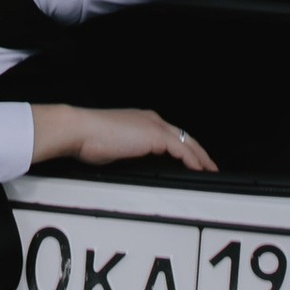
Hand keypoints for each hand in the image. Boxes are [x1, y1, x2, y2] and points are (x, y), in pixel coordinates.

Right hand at [31, 105, 219, 174]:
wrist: (80, 130)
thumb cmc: (88, 139)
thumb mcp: (113, 147)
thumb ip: (127, 152)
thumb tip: (134, 165)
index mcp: (141, 120)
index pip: (169, 133)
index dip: (182, 146)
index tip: (189, 159)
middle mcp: (150, 119)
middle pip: (183, 135)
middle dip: (198, 151)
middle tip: (208, 165)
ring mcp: (154, 126)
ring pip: (187, 142)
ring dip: (200, 157)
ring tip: (209, 170)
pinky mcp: (155, 135)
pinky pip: (181, 150)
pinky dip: (193, 160)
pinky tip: (198, 169)